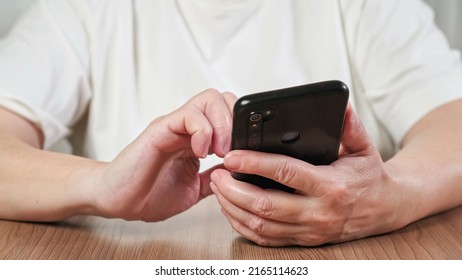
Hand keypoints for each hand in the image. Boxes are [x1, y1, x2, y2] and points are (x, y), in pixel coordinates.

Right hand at [91, 89, 235, 221]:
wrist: (118, 201)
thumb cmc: (150, 193)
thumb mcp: (194, 189)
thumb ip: (214, 178)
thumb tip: (238, 171)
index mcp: (197, 139)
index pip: (229, 113)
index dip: (242, 129)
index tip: (244, 154)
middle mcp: (187, 127)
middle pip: (223, 99)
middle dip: (236, 122)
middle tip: (233, 151)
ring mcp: (174, 125)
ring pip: (209, 99)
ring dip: (223, 125)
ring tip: (219, 151)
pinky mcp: (160, 129)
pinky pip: (188, 115)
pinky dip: (203, 131)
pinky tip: (200, 153)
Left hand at [210, 105, 404, 245]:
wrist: (385, 209)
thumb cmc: (370, 176)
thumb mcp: (364, 146)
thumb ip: (349, 124)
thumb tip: (338, 103)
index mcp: (331, 185)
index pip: (286, 173)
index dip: (254, 164)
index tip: (232, 156)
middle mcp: (319, 212)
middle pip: (266, 206)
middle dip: (234, 190)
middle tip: (216, 174)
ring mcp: (310, 230)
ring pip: (261, 225)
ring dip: (233, 208)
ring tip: (218, 189)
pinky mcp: (304, 240)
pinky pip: (266, 239)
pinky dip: (243, 225)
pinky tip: (231, 209)